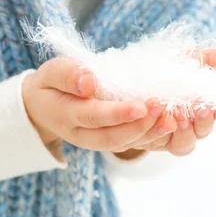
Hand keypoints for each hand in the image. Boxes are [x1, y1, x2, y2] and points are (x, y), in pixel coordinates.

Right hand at [22, 57, 178, 152]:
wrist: (43, 107)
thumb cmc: (51, 84)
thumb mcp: (52, 72)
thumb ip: (68, 74)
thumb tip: (88, 82)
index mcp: (66, 115)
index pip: (93, 116)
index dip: (118, 114)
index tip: (141, 106)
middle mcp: (81, 135)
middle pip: (112, 137)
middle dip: (140, 127)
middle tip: (163, 110)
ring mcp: (96, 141)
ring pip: (124, 144)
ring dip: (150, 134)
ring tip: (172, 120)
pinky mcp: (110, 141)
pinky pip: (131, 144)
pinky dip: (151, 137)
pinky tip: (169, 125)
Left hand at [119, 48, 215, 156]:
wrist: (105, 74)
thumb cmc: (151, 70)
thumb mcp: (180, 60)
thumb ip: (205, 61)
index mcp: (183, 120)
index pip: (203, 127)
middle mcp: (163, 134)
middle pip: (185, 144)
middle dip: (195, 127)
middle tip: (200, 110)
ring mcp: (140, 135)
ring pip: (157, 143)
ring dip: (166, 129)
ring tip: (171, 113)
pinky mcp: (114, 132)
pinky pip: (127, 137)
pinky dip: (138, 124)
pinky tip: (142, 108)